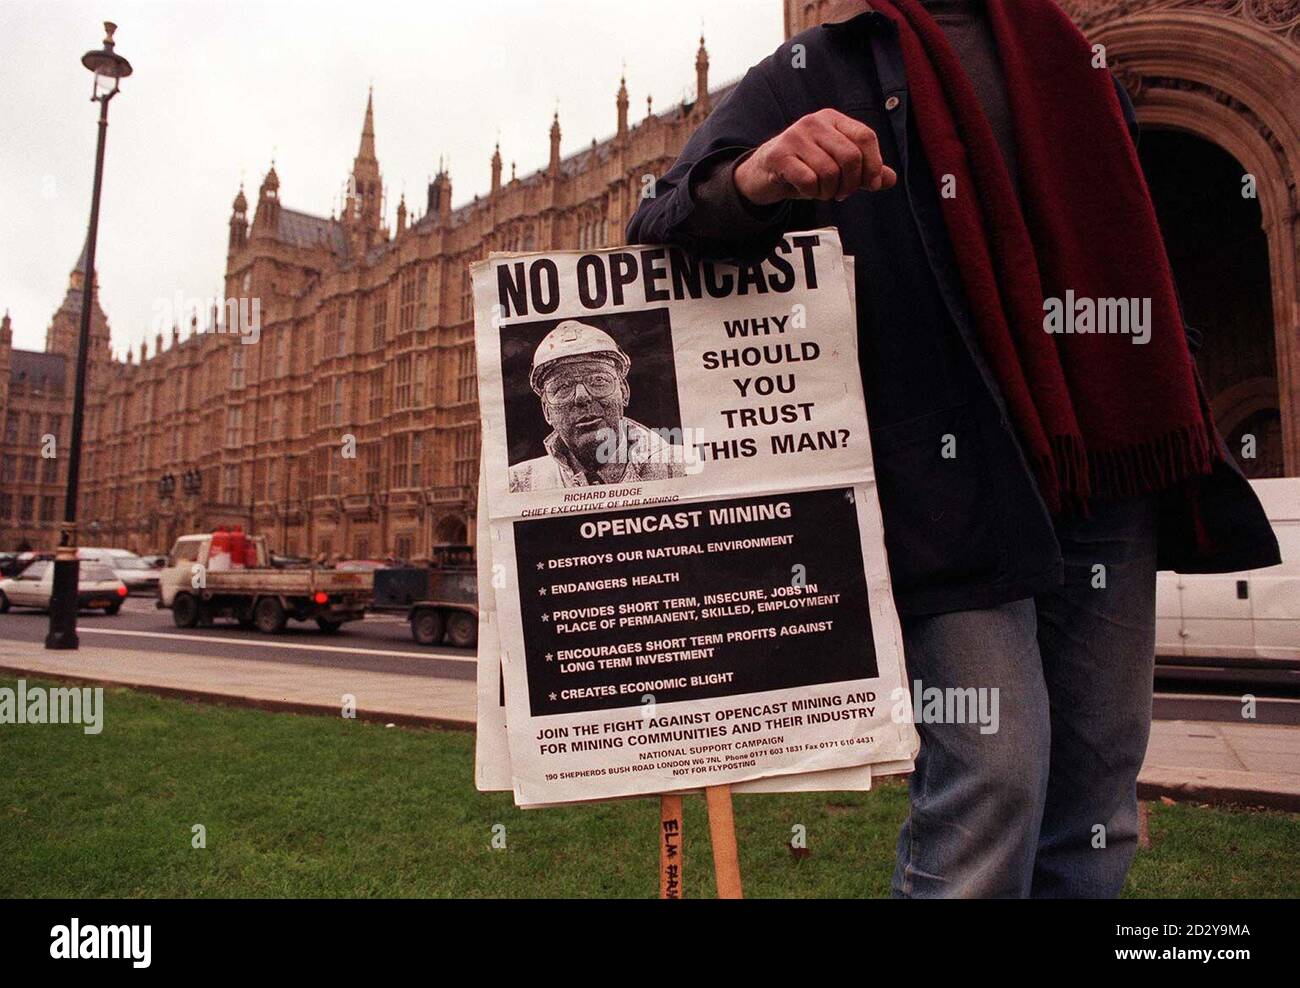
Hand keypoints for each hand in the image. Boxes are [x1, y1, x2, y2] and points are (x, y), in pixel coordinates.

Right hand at [733, 108, 897, 205]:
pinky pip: (809, 180)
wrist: (763, 174)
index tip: (871, 184)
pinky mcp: (779, 156)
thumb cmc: (804, 168)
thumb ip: (864, 171)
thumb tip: (890, 179)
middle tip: (843, 194)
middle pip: (850, 156)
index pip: (865, 137)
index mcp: (832, 119)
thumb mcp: (837, 167)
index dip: (874, 164)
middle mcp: (815, 122)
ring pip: (830, 172)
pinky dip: (812, 193)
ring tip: (822, 192)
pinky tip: (806, 190)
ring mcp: (795, 137)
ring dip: (829, 191)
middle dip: (851, 183)